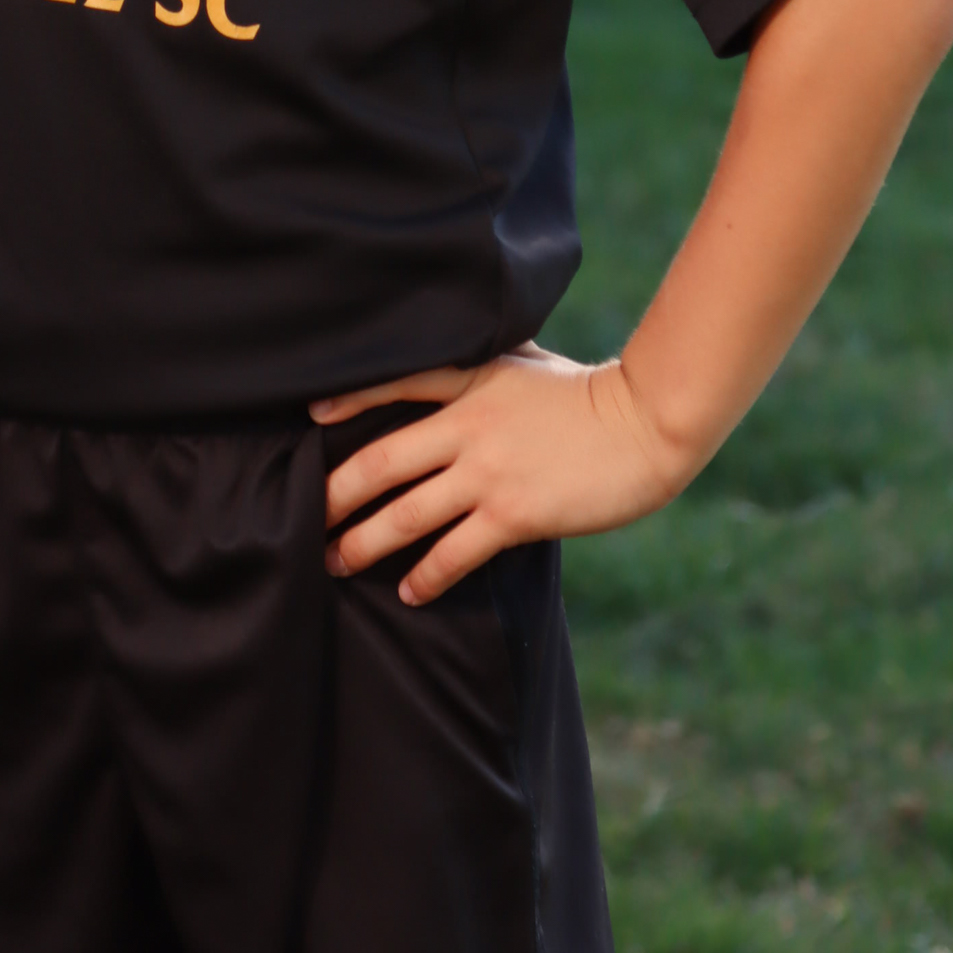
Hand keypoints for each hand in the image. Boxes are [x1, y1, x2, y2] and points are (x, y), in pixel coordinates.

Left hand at [311, 347, 680, 606]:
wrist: (646, 425)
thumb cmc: (589, 393)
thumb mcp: (529, 362)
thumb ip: (487, 368)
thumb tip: (461, 362)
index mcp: (471, 379)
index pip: (395, 383)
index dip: (348, 401)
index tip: (311, 421)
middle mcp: (467, 425)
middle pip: (380, 461)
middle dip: (336, 494)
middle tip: (306, 518)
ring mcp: (487, 471)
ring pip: (406, 513)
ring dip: (364, 543)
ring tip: (336, 562)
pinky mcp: (513, 513)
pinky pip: (454, 552)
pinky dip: (426, 574)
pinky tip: (409, 590)